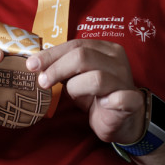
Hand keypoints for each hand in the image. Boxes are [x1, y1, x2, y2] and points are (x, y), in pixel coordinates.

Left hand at [26, 40, 144, 144]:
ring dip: (75, 88)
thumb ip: (62, 66)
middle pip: (82, 56)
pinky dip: (108, 101)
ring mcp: (125, 80)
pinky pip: (119, 98)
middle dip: (57, 68)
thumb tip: (35, 62)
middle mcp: (117, 60)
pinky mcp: (132, 100)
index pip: (75, 45)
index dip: (51, 54)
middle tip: (42, 81)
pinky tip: (101, 104)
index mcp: (104, 49)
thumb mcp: (76, 77)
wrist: (121, 119)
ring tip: (71, 96)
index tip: (32, 64)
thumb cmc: (95, 95)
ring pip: (96, 78)